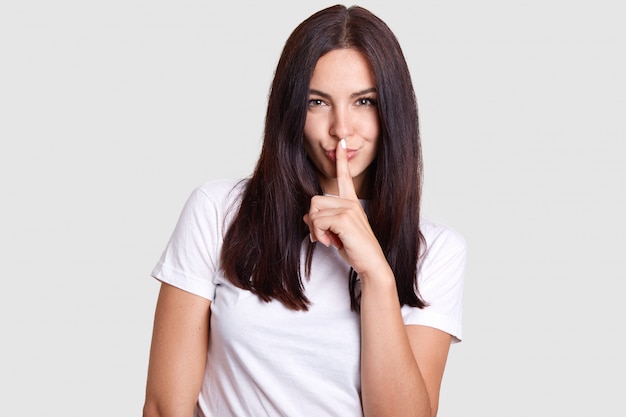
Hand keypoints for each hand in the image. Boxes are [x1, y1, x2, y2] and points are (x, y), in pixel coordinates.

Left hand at [303, 139, 387, 274]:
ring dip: (316, 230)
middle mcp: (351, 202)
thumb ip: (323, 222)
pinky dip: (319, 235)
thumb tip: (306, 217)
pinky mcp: (345, 219)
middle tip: (325, 236)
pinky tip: (332, 243)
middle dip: (313, 221)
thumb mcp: (336, 234)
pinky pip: (317, 222)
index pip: (345, 177)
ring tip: (330, 240)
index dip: (341, 160)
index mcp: (351, 203)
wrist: (371, 264)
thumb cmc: (356, 249)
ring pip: (314, 212)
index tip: (341, 143)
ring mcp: (349, 209)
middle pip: (314, 201)